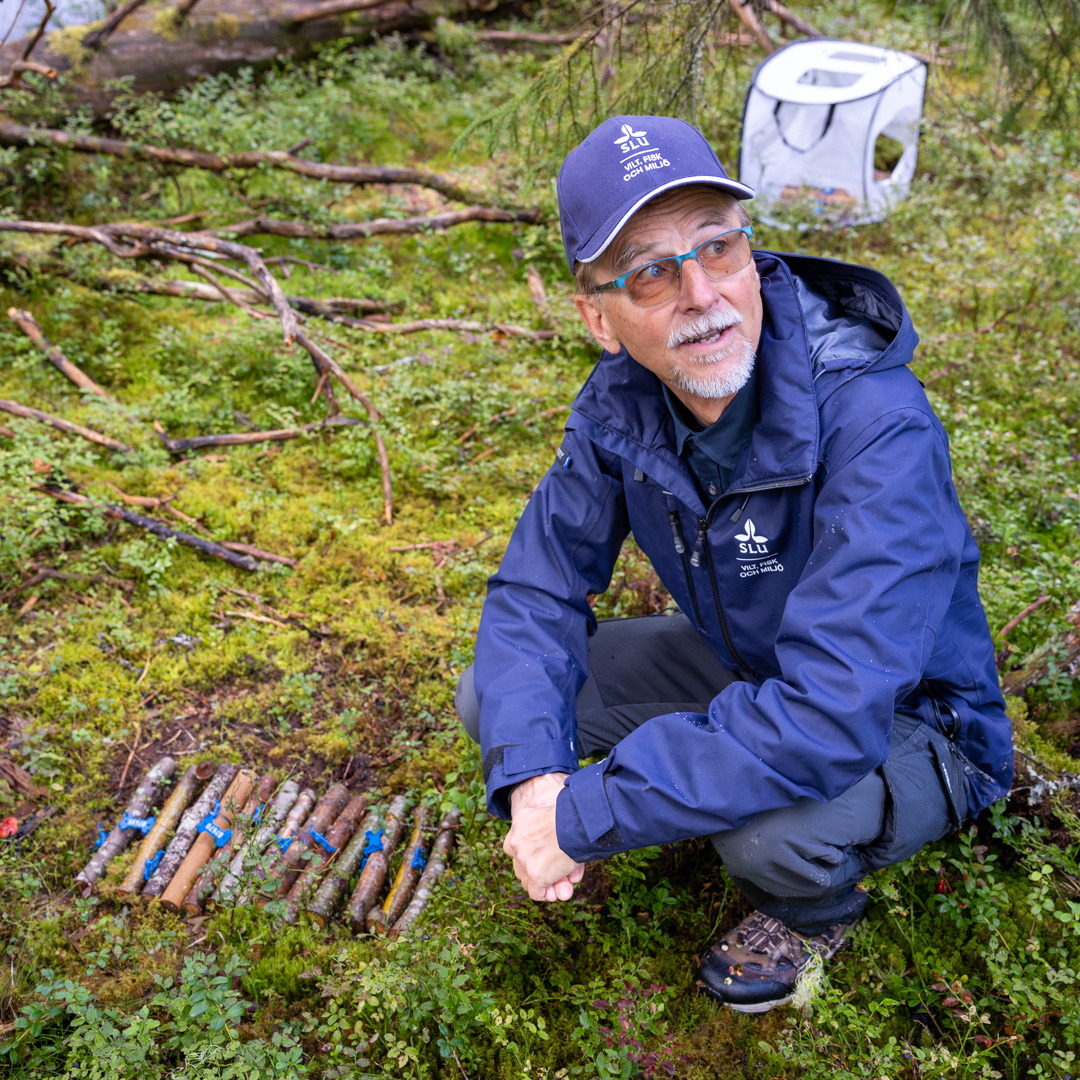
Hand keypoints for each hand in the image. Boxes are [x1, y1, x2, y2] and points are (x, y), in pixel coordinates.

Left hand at [505, 773, 584, 901]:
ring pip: (527, 880)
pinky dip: (546, 894)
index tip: (544, 858)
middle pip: (520, 864)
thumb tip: (548, 850)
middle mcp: (516, 842)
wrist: (577, 823)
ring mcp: (524, 859)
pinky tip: (557, 892)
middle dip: (535, 872)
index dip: (529, 855)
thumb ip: (544, 835)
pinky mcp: (535, 875)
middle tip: (553, 875)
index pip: (516, 846)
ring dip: (542, 884)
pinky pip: (536, 892)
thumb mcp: (550, 817)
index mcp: (519, 823)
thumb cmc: (572, 817)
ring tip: (559, 885)